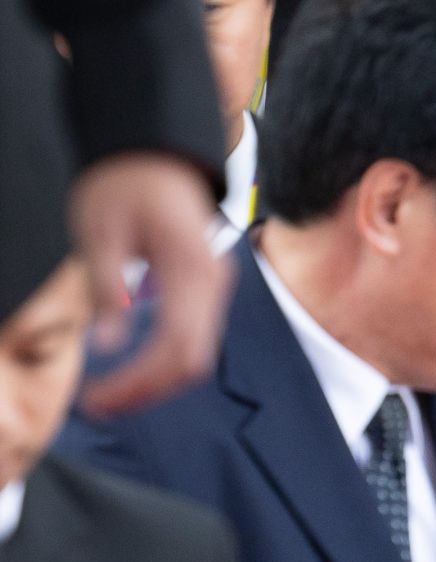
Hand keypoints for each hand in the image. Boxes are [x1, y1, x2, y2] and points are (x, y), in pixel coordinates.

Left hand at [70, 152, 229, 415]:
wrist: (154, 156)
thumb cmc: (123, 187)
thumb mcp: (100, 232)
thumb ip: (105, 286)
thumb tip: (107, 344)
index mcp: (192, 269)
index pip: (176, 345)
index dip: (138, 380)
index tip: (95, 396)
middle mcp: (213, 283)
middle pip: (193, 360)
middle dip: (147, 391)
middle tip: (98, 405)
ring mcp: (214, 287)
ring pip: (196, 355)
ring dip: (156, 383)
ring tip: (110, 395)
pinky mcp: (205, 290)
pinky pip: (193, 338)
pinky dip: (164, 363)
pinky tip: (131, 369)